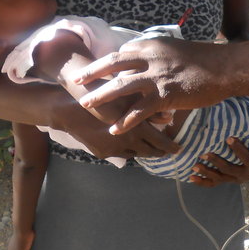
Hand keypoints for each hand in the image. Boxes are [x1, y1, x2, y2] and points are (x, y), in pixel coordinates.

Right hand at [57, 109, 179, 157]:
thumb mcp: (128, 98)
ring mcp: (113, 150)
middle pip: (149, 152)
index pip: (160, 143)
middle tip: (168, 150)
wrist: (69, 107)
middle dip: (159, 151)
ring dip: (143, 150)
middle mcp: (127, 143)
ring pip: (135, 154)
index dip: (170, 147)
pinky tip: (130, 143)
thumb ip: (148, 109)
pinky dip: (127, 149)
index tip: (179, 149)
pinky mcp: (101, 153)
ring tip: (151, 147)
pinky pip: (120, 153)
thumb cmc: (101, 94)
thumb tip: (169, 117)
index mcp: (136, 128)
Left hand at [74, 37, 225, 133]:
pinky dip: (125, 121)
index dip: (108, 62)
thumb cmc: (206, 60)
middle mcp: (150, 58)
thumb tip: (155, 63)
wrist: (225, 67)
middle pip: (113, 64)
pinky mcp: (165, 95)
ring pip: (120, 86)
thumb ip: (162, 56)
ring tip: (86, 105)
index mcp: (153, 45)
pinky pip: (139, 110)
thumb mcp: (178, 50)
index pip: (124, 52)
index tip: (97, 68)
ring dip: (101, 96)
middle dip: (92, 72)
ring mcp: (156, 76)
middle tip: (76, 80)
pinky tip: (115, 130)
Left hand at [189, 136, 248, 186]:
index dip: (238, 150)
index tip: (228, 138)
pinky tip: (191, 178)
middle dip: (216, 162)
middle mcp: (245, 175)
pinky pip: (214, 183)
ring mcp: (235, 179)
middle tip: (205, 153)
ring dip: (206, 172)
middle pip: (229, 170)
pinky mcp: (227, 179)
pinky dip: (202, 182)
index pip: (247, 159)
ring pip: (219, 178)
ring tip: (195, 166)